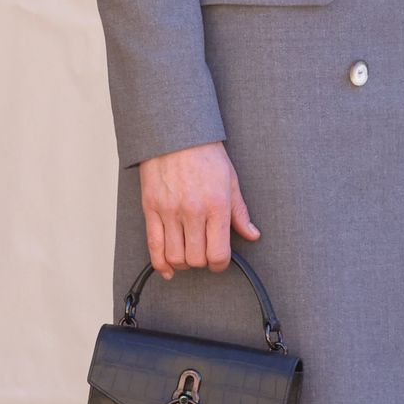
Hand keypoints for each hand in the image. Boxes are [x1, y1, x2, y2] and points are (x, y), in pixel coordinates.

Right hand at [137, 142, 257, 277]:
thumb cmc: (205, 154)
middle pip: (196, 259)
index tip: (220, 262)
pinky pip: (153, 246)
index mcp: (216, 206)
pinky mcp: (151, 209)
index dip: (221, 264)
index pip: (219, 253)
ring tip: (188, 257)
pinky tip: (168, 269)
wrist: (176, 134)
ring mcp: (170, 212)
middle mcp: (193, 211)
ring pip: (175, 256)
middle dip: (202, 264)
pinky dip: (161, 264)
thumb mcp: (231, 181)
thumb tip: (252, 234)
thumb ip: (240, 213)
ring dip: (183, 264)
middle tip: (205, 256)